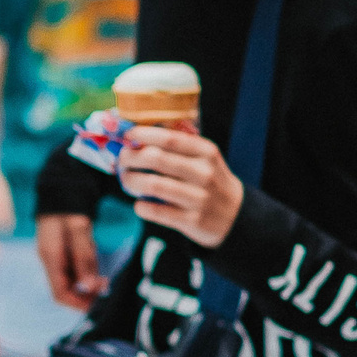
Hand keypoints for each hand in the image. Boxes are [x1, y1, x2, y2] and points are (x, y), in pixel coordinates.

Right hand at [38, 213, 102, 309]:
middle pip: (66, 290)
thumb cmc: (69, 206)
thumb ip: (83, 256)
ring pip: (73, 280)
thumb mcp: (78, 229)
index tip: (98, 304)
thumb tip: (89, 285)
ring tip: (105, 275)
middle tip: (107, 288)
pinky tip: (96, 261)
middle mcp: (51, 261)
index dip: (78, 303)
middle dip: (87, 293)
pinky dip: (88, 270)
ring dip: (89, 281)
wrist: (61, 189)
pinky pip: (76, 268)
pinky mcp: (64, 252)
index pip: (60, 293)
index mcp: (50, 257)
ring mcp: (57, 257)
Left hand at [121, 126, 243, 247]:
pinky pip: (155, 211)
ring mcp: (199, 198)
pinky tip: (140, 203)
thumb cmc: (208, 181)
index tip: (128, 136)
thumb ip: (177, 147)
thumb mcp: (203, 158)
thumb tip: (136, 136)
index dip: (143, 135)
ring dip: (130, 181)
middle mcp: (204, 173)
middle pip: (156, 159)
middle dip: (130, 158)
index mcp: (206, 152)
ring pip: (152, 185)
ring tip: (126, 180)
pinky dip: (140, 206)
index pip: (170, 138)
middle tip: (121, 160)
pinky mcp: (192, 220)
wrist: (235, 215)